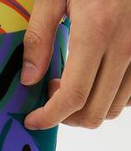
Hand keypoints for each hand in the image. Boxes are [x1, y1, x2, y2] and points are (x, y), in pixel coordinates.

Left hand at [21, 0, 130, 129]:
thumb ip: (39, 37)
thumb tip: (29, 79)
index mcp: (97, 31)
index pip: (72, 97)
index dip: (49, 117)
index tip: (32, 119)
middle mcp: (125, 46)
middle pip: (94, 112)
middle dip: (66, 117)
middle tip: (50, 95)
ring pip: (114, 108)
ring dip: (87, 109)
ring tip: (71, 84)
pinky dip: (110, 99)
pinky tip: (94, 82)